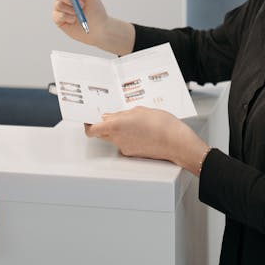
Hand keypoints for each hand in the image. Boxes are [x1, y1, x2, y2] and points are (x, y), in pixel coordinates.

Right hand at [48, 0, 107, 43]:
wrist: (99, 28)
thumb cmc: (95, 8)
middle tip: (81, 4)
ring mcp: (59, 7)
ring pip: (58, 4)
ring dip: (72, 9)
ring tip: (80, 13)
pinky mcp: (57, 19)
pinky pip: (58, 15)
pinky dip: (69, 17)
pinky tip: (75, 20)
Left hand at [84, 106, 209, 174]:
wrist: (177, 143)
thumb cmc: (162, 125)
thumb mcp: (140, 111)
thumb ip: (122, 114)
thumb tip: (111, 116)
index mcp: (116, 125)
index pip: (91, 129)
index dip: (88, 123)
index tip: (89, 117)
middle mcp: (117, 139)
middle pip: (101, 134)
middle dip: (103, 126)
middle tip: (110, 117)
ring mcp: (125, 148)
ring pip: (114, 138)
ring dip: (118, 131)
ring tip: (133, 122)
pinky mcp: (134, 154)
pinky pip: (125, 143)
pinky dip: (129, 137)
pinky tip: (141, 131)